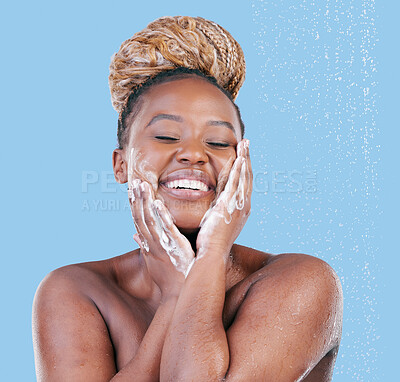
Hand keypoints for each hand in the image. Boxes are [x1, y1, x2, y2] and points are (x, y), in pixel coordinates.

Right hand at [129, 180, 194, 298]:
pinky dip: (162, 216)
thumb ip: (144, 245)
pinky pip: (167, 228)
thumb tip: (134, 235)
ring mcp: (162, 244)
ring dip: (145, 202)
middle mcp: (152, 242)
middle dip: (136, 199)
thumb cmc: (169, 276)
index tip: (130, 190)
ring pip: (150, 220)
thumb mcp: (154, 260)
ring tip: (142, 185)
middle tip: (134, 181)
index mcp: (149, 244)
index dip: (133, 205)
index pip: (138, 221)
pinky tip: (158, 203)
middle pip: (141, 217)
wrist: (179, 292)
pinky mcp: (175, 246)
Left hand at [197, 139, 251, 256]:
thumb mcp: (217, 223)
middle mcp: (244, 206)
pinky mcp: (230, 205)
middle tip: (247, 143)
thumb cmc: (211, 243)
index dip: (244, 169)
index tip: (243, 156)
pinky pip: (236, 183)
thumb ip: (218, 212)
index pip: (244, 184)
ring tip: (245, 143)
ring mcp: (239, 205)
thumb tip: (214, 206)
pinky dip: (239, 170)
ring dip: (245, 159)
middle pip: (247, 177)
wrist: (212, 254)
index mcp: (241, 210)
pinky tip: (240, 158)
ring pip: (244, 177)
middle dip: (247, 159)